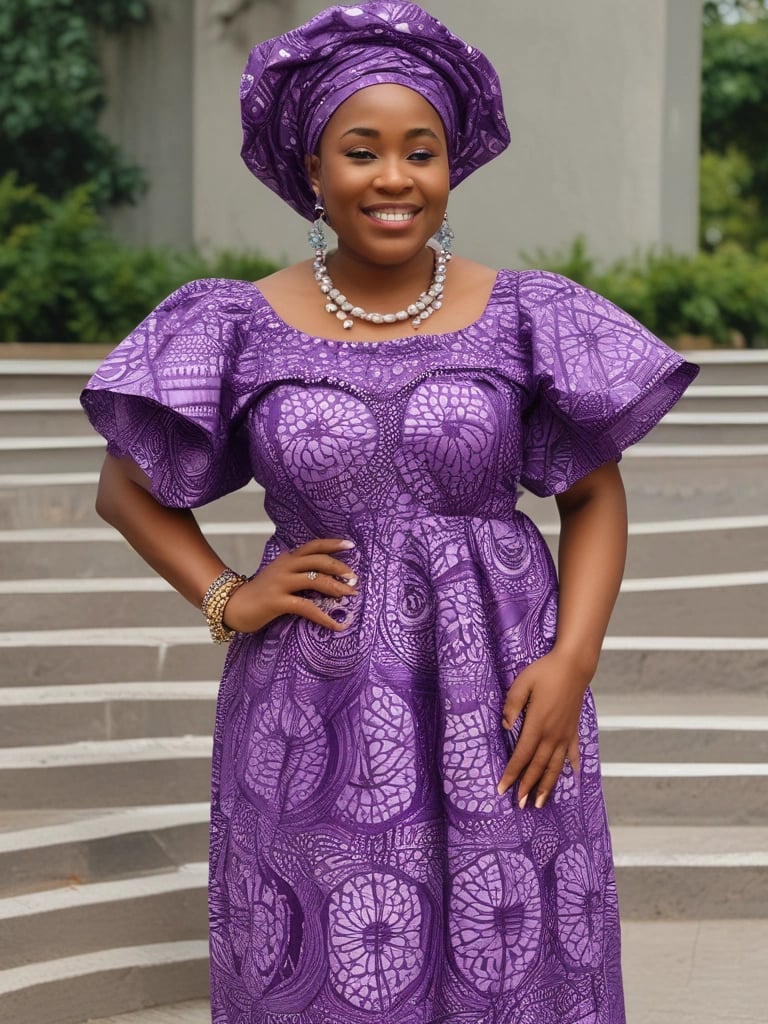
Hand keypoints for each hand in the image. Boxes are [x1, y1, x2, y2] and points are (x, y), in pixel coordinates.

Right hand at [222, 538, 358, 633]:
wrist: (233, 606)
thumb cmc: (260, 594)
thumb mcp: (278, 575)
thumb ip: (297, 572)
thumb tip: (324, 577)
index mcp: (287, 558)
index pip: (313, 546)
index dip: (333, 544)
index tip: (350, 545)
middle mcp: (285, 567)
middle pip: (319, 561)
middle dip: (340, 568)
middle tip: (354, 579)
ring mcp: (281, 583)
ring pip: (316, 580)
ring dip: (337, 588)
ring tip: (350, 596)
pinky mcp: (277, 601)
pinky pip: (307, 607)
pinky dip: (324, 616)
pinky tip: (336, 624)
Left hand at [496, 650, 589, 808]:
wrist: (573, 666)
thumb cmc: (544, 672)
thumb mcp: (522, 683)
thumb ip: (512, 705)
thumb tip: (504, 726)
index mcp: (537, 724)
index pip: (521, 756)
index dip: (512, 774)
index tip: (503, 789)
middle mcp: (552, 734)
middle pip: (538, 767)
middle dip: (528, 788)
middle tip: (520, 805)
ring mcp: (565, 734)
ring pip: (555, 766)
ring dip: (547, 786)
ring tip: (541, 803)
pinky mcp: (573, 729)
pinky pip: (573, 753)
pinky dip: (571, 767)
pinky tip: (571, 778)